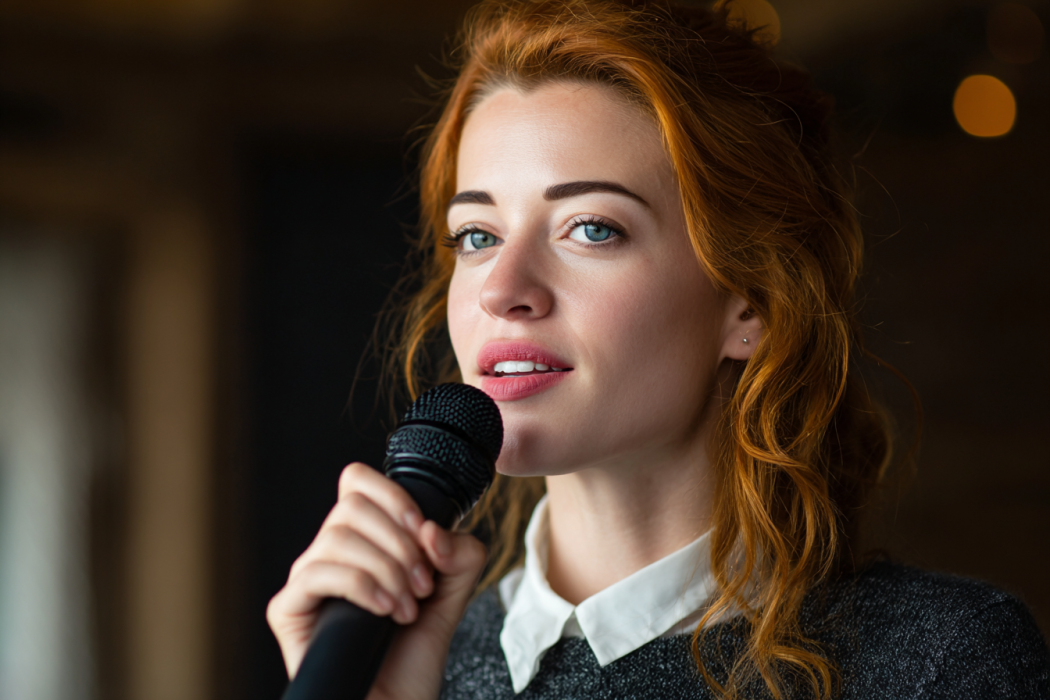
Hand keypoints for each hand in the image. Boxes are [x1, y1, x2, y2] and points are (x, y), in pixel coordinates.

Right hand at [266, 462, 486, 699]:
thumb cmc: (413, 655)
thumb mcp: (453, 595)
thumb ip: (460, 554)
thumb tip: (431, 530)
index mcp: (363, 539)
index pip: (358, 482)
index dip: (394, 498)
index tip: (425, 535)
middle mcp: (330, 553)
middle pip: (351, 505)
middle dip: (400, 543)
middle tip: (422, 584)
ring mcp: (306, 580)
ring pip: (337, 537)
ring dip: (385, 569)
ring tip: (406, 606)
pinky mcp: (288, 610)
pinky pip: (315, 573)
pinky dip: (360, 586)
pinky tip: (383, 611)